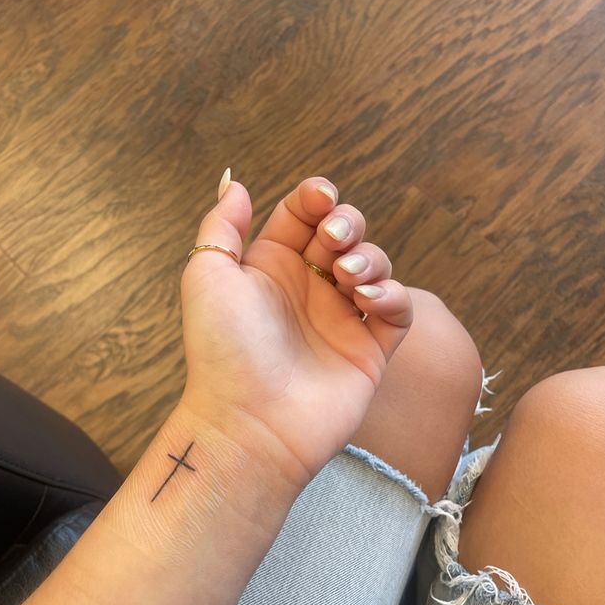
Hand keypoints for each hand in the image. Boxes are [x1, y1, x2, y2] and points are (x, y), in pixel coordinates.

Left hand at [179, 172, 412, 494]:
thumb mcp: (207, 275)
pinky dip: (392, 296)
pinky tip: (368, 301)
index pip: (303, 215)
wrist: (248, 422)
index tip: (320, 198)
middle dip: (347, 223)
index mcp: (271, 267)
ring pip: (374, 267)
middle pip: (345, 234)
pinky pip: (397, 312)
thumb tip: (234, 182)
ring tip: (346, 277)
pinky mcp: (370, 352)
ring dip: (368, 259)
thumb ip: (222, 225)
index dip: (316, 198)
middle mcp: (307, 290)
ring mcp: (340, 321)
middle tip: (333, 241)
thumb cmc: (221, 350)